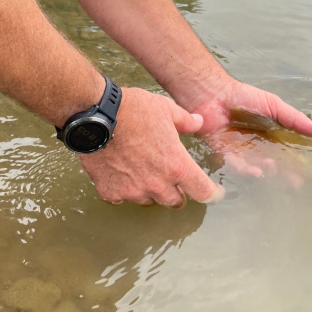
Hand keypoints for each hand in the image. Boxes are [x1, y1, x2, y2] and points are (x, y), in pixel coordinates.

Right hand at [80, 87, 223, 207]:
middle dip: (177, 191)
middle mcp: (157, 184)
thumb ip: (185, 121)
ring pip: (149, 200)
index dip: (212, 194)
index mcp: (176, 165)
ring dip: (151, 190)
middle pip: (176, 201)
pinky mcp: (111, 192)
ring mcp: (133, 191)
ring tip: (142, 169)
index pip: (202, 191)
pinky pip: (123, 197)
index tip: (215, 194)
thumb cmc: (134, 109)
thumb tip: (199, 122)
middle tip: (172, 176)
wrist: (97, 116)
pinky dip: (125, 188)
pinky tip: (120, 170)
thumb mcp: (166, 109)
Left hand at [185, 78, 311, 182]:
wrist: (215, 93)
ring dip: (265, 169)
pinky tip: (255, 171)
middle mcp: (256, 146)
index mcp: (268, 135)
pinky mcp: (225, 153)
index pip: (284, 153)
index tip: (304, 176)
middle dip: (282, 173)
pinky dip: (246, 170)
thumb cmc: (245, 96)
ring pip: (256, 165)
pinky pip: (236, 165)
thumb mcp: (274, 105)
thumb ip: (294, 119)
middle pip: (272, 163)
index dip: (294, 165)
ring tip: (271, 167)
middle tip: (293, 181)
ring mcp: (240, 151)